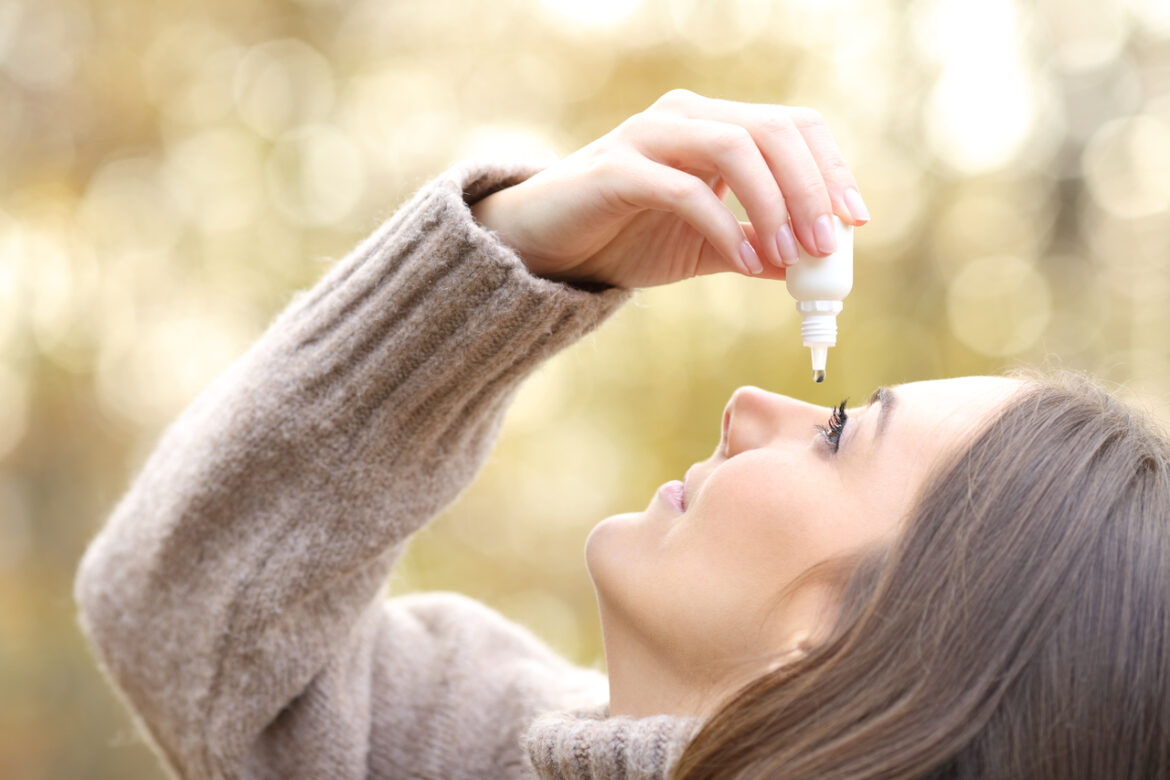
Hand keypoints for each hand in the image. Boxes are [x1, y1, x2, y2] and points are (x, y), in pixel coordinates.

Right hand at [470, 89, 868, 289]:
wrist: (543, 249)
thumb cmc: (621, 238)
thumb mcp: (701, 246)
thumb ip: (752, 248)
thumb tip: (807, 269)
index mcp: (710, 124)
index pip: (791, 126)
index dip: (831, 169)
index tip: (856, 220)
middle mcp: (683, 116)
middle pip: (774, 130)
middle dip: (812, 189)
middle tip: (828, 245)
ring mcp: (648, 137)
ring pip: (736, 148)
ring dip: (775, 205)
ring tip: (792, 256)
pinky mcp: (618, 170)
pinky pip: (687, 189)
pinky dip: (725, 226)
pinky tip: (745, 261)